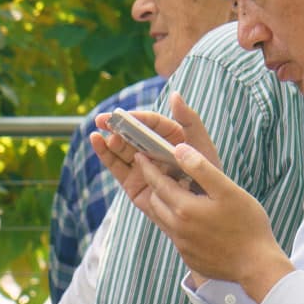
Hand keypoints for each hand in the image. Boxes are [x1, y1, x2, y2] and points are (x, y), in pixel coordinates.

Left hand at [91, 99, 291, 302]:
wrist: (257, 266)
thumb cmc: (247, 225)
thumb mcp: (228, 190)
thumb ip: (201, 168)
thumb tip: (179, 150)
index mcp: (184, 209)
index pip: (158, 183)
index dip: (148, 168)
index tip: (140, 157)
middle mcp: (178, 228)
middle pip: (156, 202)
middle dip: (153, 185)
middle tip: (156, 172)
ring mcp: (183, 246)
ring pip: (163, 220)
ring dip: (162, 204)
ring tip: (170, 192)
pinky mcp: (190, 257)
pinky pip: (175, 236)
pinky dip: (175, 222)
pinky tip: (189, 218)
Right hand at [92, 92, 221, 186]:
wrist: (205, 209)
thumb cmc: (207, 173)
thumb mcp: (201, 144)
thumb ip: (190, 120)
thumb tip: (175, 94)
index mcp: (169, 135)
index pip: (150, 122)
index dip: (135, 117)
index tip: (121, 114)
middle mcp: (153, 148)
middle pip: (132, 134)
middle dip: (117, 127)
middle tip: (103, 121)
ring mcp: (141, 165)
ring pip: (121, 149)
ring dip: (110, 140)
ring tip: (100, 134)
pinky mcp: (132, 183)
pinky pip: (116, 167)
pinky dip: (105, 154)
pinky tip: (96, 142)